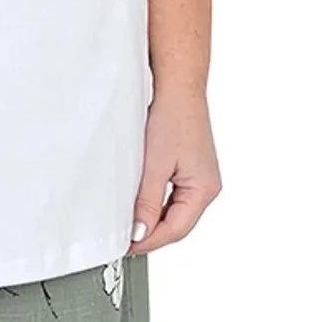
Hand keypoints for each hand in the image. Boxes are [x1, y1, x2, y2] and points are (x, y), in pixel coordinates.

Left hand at [128, 86, 221, 253]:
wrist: (177, 84)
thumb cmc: (172, 116)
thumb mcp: (154, 164)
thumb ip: (146, 201)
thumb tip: (138, 232)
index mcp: (204, 190)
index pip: (176, 229)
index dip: (150, 240)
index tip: (127, 245)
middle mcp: (206, 186)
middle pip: (177, 222)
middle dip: (151, 231)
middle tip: (124, 236)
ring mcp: (199, 175)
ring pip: (174, 208)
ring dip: (153, 216)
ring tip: (129, 220)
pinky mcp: (189, 165)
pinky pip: (172, 193)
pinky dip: (157, 199)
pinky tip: (141, 199)